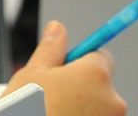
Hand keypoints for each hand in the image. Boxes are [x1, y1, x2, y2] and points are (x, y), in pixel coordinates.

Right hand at [2, 20, 126, 115]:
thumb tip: (58, 29)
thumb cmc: (25, 113)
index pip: (100, 56)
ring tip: (52, 114)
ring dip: (82, 110)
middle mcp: (112, 100)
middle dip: (81, 88)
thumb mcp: (31, 75)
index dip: (79, 63)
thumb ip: (50, 49)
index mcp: (96, 74)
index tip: (65, 71)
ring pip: (98, 108)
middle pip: (101, 84)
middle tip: (52, 98)